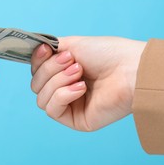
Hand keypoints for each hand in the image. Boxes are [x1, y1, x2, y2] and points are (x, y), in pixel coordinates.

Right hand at [31, 36, 145, 130]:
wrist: (130, 70)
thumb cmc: (107, 54)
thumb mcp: (72, 45)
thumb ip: (50, 49)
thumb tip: (33, 51)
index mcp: (63, 72)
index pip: (36, 71)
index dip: (37, 61)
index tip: (46, 50)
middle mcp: (64, 88)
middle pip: (36, 84)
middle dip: (51, 70)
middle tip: (75, 62)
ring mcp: (69, 105)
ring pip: (41, 97)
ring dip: (58, 81)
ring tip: (80, 74)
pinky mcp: (75, 120)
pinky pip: (52, 109)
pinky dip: (63, 95)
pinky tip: (81, 88)